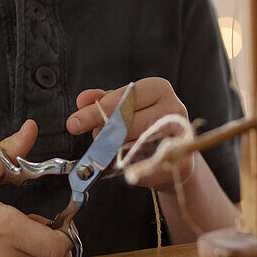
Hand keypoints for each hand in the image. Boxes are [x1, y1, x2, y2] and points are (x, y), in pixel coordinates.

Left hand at [66, 77, 194, 189]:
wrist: (175, 159)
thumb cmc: (146, 127)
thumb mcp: (124, 108)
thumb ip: (103, 101)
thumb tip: (82, 99)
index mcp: (158, 88)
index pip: (123, 97)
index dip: (97, 111)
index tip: (73, 123)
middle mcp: (174, 107)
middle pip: (128, 121)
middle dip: (103, 132)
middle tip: (92, 139)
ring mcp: (180, 134)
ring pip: (136, 143)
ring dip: (116, 150)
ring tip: (111, 150)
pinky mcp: (183, 161)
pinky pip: (148, 165)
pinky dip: (131, 168)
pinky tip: (124, 166)